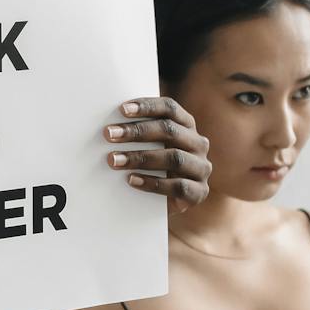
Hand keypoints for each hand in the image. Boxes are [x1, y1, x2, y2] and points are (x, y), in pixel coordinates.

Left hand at [104, 98, 210, 214]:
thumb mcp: (148, 147)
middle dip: (137, 132)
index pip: (169, 108)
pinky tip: (131, 180)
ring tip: (114, 160)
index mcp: (186, 125)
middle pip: (169, 131)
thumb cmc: (153, 167)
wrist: (166, 203)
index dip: (147, 106)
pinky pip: (178, 186)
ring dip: (141, 158)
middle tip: (109, 134)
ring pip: (174, 158)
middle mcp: (198, 143)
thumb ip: (137, 134)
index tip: (122, 109)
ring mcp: (201, 168)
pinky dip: (153, 183)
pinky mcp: (200, 191)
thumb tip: (108, 126)